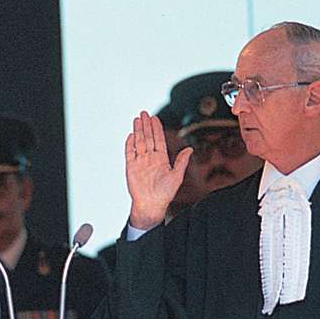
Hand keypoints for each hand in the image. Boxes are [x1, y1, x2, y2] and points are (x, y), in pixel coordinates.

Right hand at [125, 111, 191, 230]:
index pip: (158, 139)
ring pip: (138, 142)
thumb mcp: (177, 176)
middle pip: (147, 138)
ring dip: (138, 130)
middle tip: (144, 113)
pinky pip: (130, 153)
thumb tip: (189, 148)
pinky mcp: (131, 167)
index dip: (156, 128)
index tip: (155, 118)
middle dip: (146, 125)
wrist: (151, 205)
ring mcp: (140, 162)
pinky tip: (131, 134)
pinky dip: (130, 144)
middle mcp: (150, 158)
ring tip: (137, 119)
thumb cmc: (165, 194)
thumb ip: (181, 161)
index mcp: (161, 159)